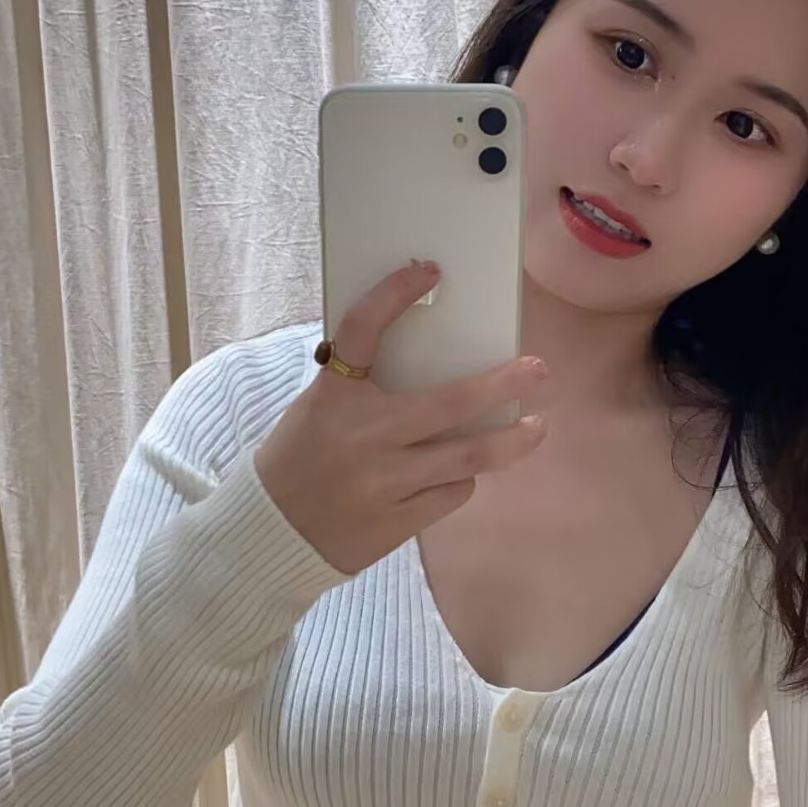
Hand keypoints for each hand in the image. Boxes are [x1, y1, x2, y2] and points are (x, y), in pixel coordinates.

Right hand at [255, 261, 547, 573]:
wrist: (270, 534)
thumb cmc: (296, 463)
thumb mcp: (318, 410)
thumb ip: (365, 390)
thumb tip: (433, 369)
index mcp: (335, 396)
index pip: (362, 330)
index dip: (394, 295)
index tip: (428, 271)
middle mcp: (365, 435)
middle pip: (450, 404)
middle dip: (503, 385)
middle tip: (538, 370)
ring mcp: (385, 481)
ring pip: (467, 458)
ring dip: (510, 442)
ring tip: (536, 428)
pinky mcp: (398, 521)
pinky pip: (452, 494)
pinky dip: (462, 479)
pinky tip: (463, 473)